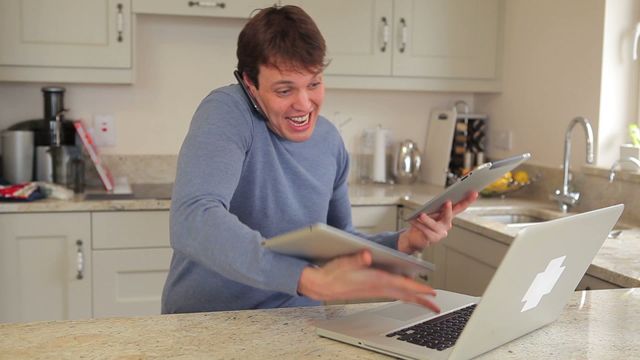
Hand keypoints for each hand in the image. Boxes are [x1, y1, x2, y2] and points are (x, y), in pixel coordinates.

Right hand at [297, 250, 439, 311]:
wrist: (321, 285)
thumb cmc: (332, 273)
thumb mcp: (343, 262)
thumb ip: (356, 258)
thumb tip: (366, 254)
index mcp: (374, 280)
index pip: (400, 285)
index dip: (416, 288)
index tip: (430, 292)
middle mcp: (377, 287)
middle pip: (404, 294)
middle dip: (421, 300)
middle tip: (436, 305)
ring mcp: (375, 290)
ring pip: (399, 295)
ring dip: (414, 299)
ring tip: (427, 302)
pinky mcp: (371, 290)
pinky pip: (393, 294)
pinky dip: (403, 295)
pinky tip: (407, 294)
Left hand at [397, 191, 477, 253]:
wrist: (415, 237)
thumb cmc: (423, 222)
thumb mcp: (431, 211)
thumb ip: (437, 206)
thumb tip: (443, 200)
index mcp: (448, 215)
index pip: (460, 206)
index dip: (468, 200)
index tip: (474, 193)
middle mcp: (447, 224)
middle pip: (450, 215)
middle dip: (448, 209)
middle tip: (447, 202)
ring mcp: (441, 232)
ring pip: (435, 225)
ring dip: (428, 219)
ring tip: (421, 215)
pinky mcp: (433, 238)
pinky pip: (426, 231)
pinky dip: (418, 225)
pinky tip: (413, 220)